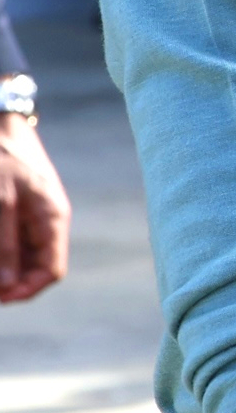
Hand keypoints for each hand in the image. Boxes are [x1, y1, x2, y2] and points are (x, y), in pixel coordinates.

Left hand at [0, 113, 70, 300]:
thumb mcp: (2, 200)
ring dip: (3, 267)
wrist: (1, 123)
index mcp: (53, 219)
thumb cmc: (3, 156)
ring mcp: (31, 218)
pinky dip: (1, 252)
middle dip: (10, 281)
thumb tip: (8, 286)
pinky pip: (10, 243)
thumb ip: (6, 243)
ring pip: (20, 259)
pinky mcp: (16, 213)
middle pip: (35, 269)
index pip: (52, 271)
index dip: (26, 290)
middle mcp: (46, 223)